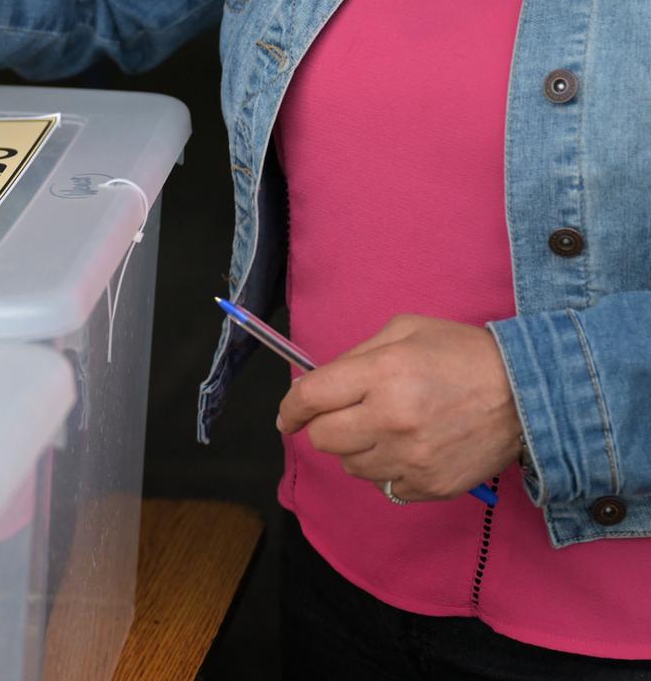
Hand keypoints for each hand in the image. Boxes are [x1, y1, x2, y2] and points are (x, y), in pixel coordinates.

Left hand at [276, 314, 522, 501]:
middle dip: (325, 427)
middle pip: (324, 439)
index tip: (288, 416)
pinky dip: (389, 471)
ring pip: (351, 467)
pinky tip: (411, 449)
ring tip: (387, 430)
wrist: (530, 393)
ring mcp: (412, 458)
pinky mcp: (432, 486)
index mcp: (381, 374)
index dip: (290, 409)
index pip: (310, 399)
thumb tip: (318, 384)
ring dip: (358, 450)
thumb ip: (356, 356)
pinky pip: (386, 487)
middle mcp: (392, 420)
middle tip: (346, 416)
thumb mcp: (405, 331)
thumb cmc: (462, 354)